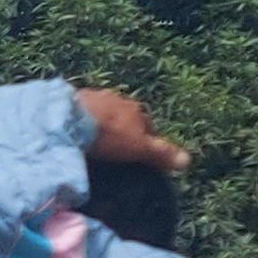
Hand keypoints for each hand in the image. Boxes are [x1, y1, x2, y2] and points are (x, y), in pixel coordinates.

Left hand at [73, 86, 187, 172]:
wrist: (70, 118)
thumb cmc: (109, 135)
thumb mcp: (138, 148)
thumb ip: (160, 153)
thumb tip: (187, 160)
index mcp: (136, 111)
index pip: (147, 126)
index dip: (145, 142)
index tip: (140, 156)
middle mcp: (118, 99)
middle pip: (125, 118)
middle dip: (123, 130)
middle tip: (116, 150)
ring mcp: (95, 97)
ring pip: (103, 113)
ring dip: (102, 125)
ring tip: (95, 142)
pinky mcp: (72, 100)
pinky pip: (82, 112)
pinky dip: (83, 122)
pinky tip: (76, 133)